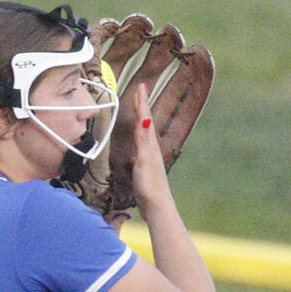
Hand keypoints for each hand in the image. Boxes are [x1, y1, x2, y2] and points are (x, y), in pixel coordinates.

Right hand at [128, 83, 170, 211]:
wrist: (156, 205)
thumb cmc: (149, 184)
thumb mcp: (144, 160)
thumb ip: (143, 140)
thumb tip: (143, 119)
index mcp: (150, 145)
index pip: (144, 119)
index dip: (141, 103)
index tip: (141, 86)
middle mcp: (151, 148)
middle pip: (145, 123)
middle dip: (142, 107)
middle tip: (139, 91)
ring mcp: (148, 158)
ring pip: (143, 135)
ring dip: (139, 122)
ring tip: (137, 112)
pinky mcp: (144, 169)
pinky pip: (140, 150)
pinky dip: (136, 144)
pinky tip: (134, 149)